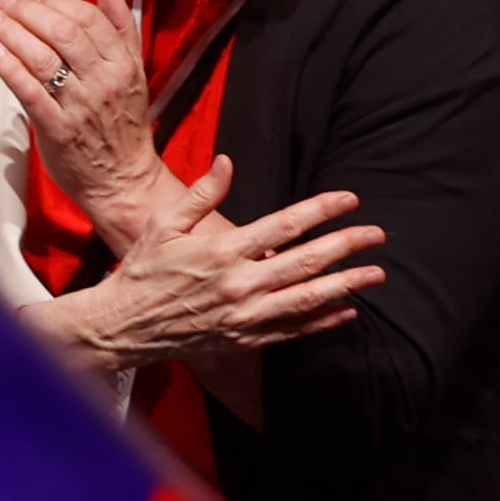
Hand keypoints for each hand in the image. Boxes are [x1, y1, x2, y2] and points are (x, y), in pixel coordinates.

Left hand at [0, 0, 177, 240]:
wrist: (123, 178)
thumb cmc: (122, 122)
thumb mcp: (132, 71)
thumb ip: (121, 28)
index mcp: (123, 64)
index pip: (87, 19)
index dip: (55, 2)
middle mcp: (103, 80)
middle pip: (62, 33)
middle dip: (27, 12)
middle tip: (2, 4)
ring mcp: (80, 105)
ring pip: (43, 59)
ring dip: (11, 33)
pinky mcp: (58, 129)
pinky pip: (31, 93)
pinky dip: (11, 69)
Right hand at [50, 156, 380, 364]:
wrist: (122, 325)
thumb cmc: (142, 271)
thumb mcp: (162, 225)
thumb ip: (200, 195)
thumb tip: (227, 162)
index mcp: (221, 251)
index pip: (284, 225)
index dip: (321, 210)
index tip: (349, 199)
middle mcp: (239, 284)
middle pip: (306, 261)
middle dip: (347, 245)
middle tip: (377, 234)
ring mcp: (244, 315)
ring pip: (307, 298)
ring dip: (347, 285)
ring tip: (376, 274)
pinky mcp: (243, 338)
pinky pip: (292, 330)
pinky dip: (323, 321)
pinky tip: (347, 310)